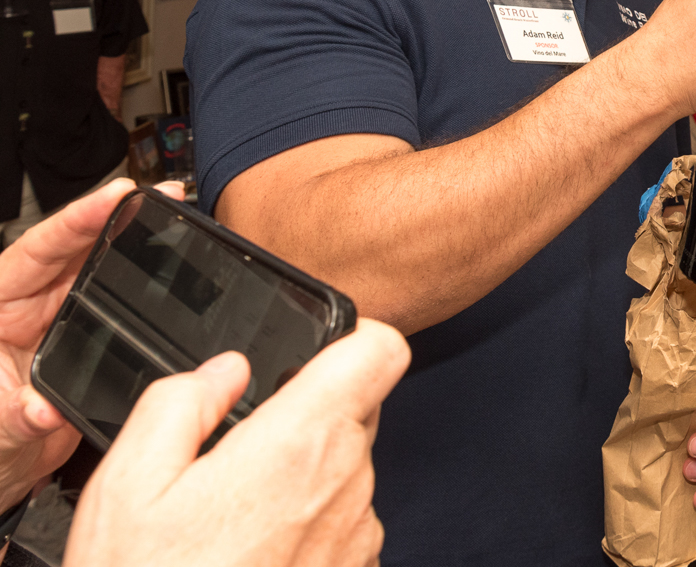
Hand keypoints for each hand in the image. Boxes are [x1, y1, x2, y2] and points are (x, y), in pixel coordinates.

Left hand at [0, 177, 175, 510]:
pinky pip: (124, 299)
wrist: (11, 467)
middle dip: (121, 214)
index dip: (77, 219)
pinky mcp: (96, 332)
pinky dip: (153, 280)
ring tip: (176, 215)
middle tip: (163, 196)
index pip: (37, 249)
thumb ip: (15, 415)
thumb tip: (42, 410)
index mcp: (0, 305)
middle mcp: (33, 302)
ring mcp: (66, 314)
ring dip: (140, 240)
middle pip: (79, 246)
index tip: (116, 196)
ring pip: (105, 266)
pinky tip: (181, 263)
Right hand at [64, 319, 410, 566]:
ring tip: (232, 517)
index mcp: (300, 442)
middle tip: (237, 452)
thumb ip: (180, 403)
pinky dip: (307, 525)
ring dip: (303, 476)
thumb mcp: (128, 485)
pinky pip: (342, 523)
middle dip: (305, 416)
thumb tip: (222, 370)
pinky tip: (251, 552)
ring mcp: (357, 533)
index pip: (380, 351)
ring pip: (346, 470)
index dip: (354, 336)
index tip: (322, 345)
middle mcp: (347, 483)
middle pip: (354, 411)